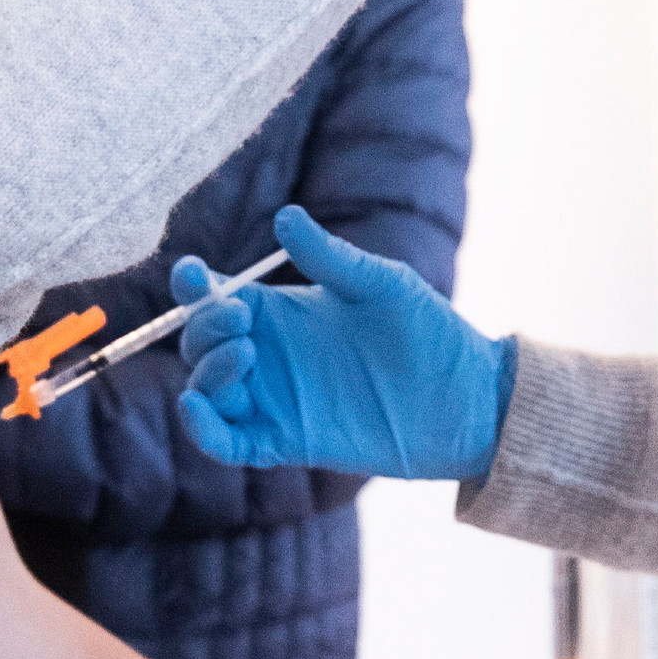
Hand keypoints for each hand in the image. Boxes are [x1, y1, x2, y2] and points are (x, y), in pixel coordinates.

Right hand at [175, 205, 517, 481]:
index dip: (193, 285)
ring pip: (206, 389)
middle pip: (201, 342)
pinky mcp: (285, 440)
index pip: (216, 297)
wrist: (465, 399)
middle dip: (204, 327)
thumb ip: (331, 257)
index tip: (193, 274)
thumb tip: (286, 217)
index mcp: (282, 313)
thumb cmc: (429, 333)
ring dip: (207, 370)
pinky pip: (226, 441)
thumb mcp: (381, 284)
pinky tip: (199, 406)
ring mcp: (274, 400)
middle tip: (243, 319)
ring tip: (245, 354)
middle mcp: (269, 356)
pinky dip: (203, 428)